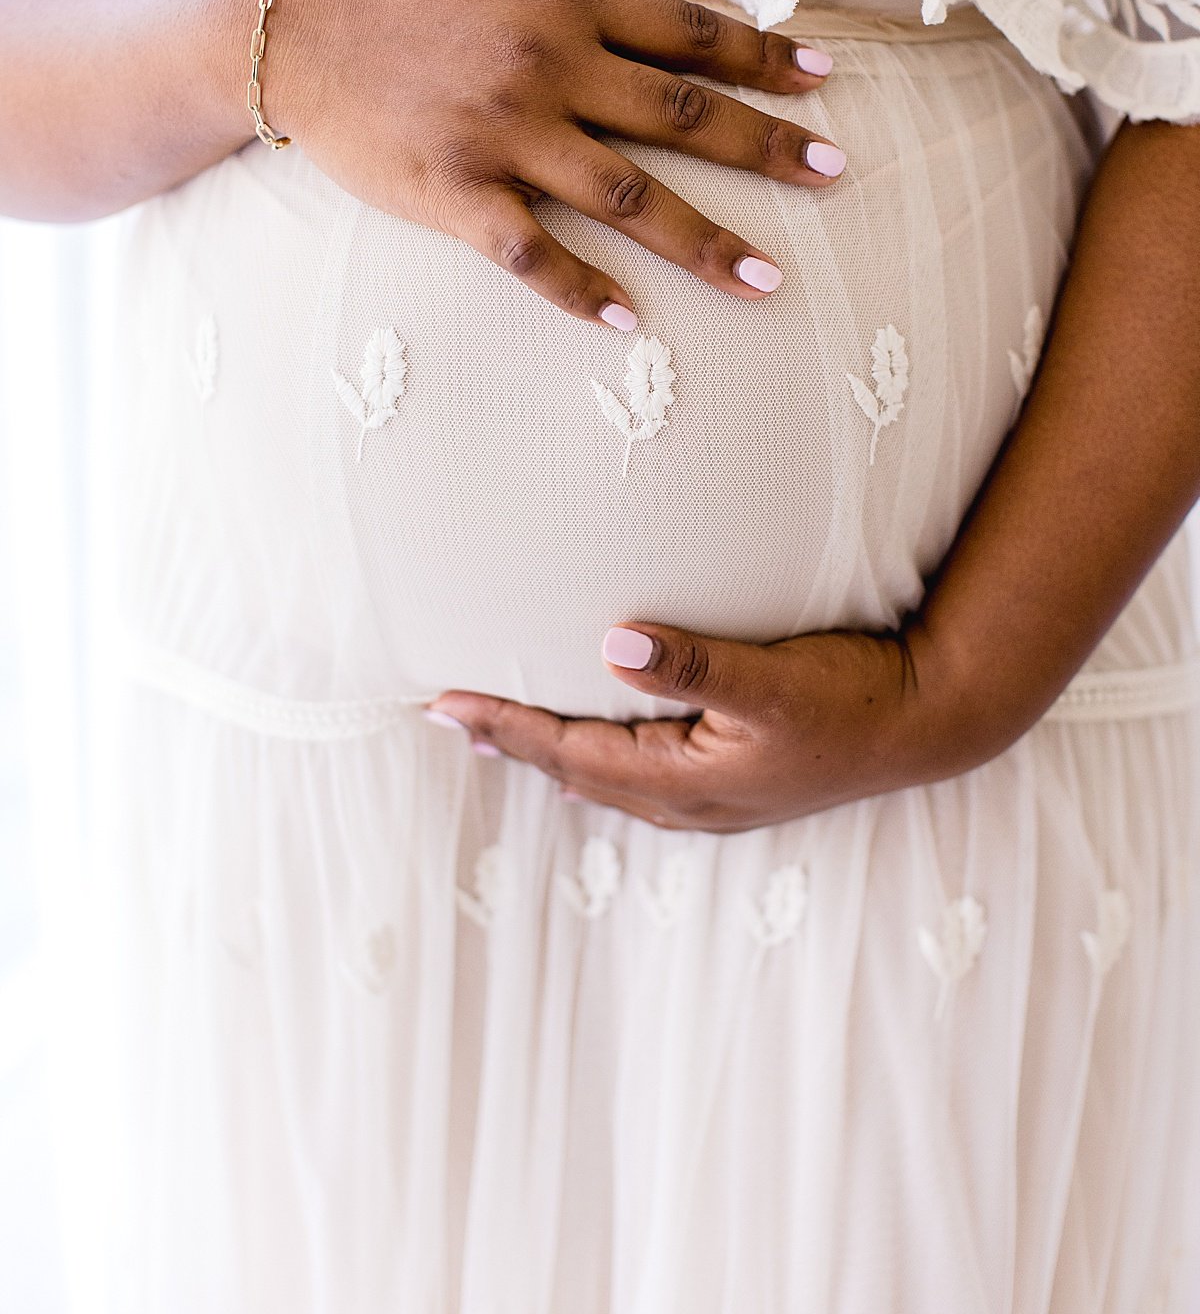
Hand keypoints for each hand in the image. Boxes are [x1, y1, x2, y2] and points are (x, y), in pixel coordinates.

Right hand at [210, 0, 843, 324]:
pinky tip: (628, 321)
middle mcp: (549, 69)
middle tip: (837, 175)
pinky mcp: (456, 195)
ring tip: (769, 281)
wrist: (287, 29)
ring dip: (705, 242)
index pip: (691, 33)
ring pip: (627, 197)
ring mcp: (504, 137)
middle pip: (684, 117)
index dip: (766, 56)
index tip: (826, 81)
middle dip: (769, 149)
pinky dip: (579, 288)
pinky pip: (530, 252)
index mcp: (566, 2)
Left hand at [429, 619, 979, 831]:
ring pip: (609, 777)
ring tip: (507, 735)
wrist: (932, 722)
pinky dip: (602, 759)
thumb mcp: (771, 678)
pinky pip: (643, 776)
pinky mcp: (738, 780)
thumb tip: (611, 640)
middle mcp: (690, 800)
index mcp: (684, 779)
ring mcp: (715, 797)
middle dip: (514, 742)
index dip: (504, 726)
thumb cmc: (855, 699)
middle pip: (576, 770)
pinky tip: (600, 754)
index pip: (568, 750)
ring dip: (554, 753)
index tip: (443, 703)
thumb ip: (692, 663)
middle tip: (453, 716)